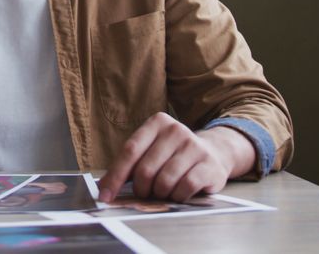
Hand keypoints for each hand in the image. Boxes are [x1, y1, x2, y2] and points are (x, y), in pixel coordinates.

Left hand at [97, 112, 254, 203]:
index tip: (105, 196)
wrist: (214, 153)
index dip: (115, 176)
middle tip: (145, 193)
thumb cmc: (174, 156)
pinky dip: (177, 196)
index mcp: (157, 123)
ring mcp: (194, 146)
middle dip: (141, 189)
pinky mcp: (209, 164)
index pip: (130, 151)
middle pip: (145, 169)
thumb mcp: (151, 151)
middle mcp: (176, 130)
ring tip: (164, 191)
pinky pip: (184, 188)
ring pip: (164, 181)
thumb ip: (129, 166)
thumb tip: (104, 189)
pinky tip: (179, 192)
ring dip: (160, 194)